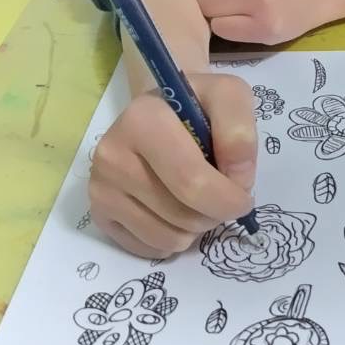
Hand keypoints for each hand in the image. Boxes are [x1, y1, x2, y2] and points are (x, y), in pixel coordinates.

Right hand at [89, 71, 256, 257]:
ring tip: (197, 198)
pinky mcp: (100, 214)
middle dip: (215, 214)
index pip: (191, 181)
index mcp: (142, 120)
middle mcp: (113, 155)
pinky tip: (175, 210)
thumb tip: (237, 180)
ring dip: (196, 227)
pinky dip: (173, 238)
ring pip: (168, 237)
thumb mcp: (228, 96)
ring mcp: (102, 188)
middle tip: (224, 197)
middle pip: (182, 215)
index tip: (244, 196)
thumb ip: (239, 132)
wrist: (159, 111)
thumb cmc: (196, 105)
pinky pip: (150, 248)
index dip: (228, 198)